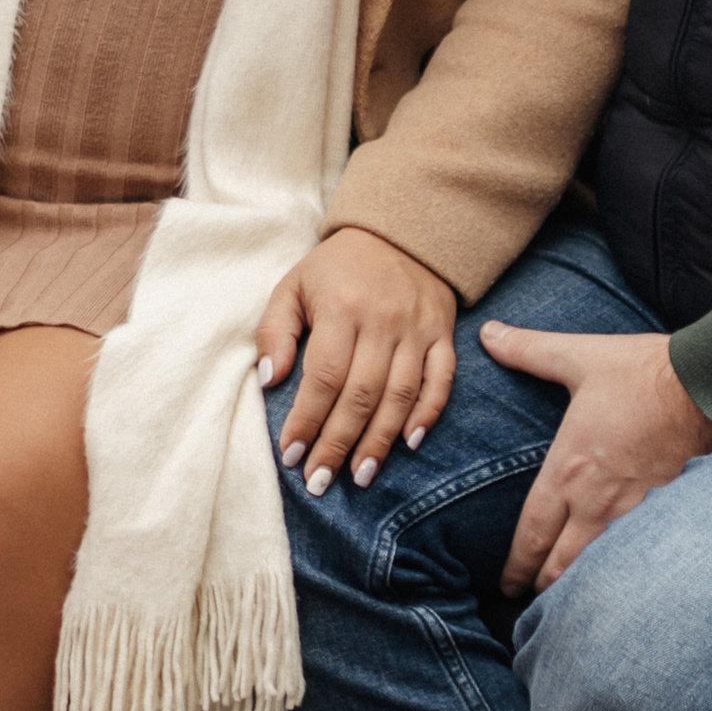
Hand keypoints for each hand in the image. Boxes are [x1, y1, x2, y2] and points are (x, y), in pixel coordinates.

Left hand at [257, 230, 458, 493]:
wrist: (401, 229)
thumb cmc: (337, 267)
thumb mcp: (294, 285)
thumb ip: (275, 330)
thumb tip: (269, 380)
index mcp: (342, 309)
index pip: (323, 376)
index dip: (306, 420)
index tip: (290, 455)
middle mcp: (383, 322)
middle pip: (361, 395)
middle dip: (338, 444)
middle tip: (319, 481)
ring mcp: (417, 329)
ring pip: (400, 396)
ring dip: (379, 441)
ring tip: (359, 476)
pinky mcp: (442, 334)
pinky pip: (440, 381)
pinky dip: (427, 414)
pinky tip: (409, 444)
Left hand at [488, 324, 711, 595]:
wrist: (707, 384)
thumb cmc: (641, 372)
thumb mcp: (578, 356)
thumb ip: (528, 350)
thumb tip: (488, 334)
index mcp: (568, 470)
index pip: (532, 534)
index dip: (517, 565)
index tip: (508, 583)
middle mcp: (596, 501)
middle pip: (560, 564)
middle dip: (542, 585)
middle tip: (530, 599)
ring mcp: (632, 512)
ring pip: (596, 568)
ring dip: (578, 586)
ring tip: (567, 599)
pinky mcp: (664, 512)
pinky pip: (634, 556)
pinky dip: (619, 573)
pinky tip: (618, 581)